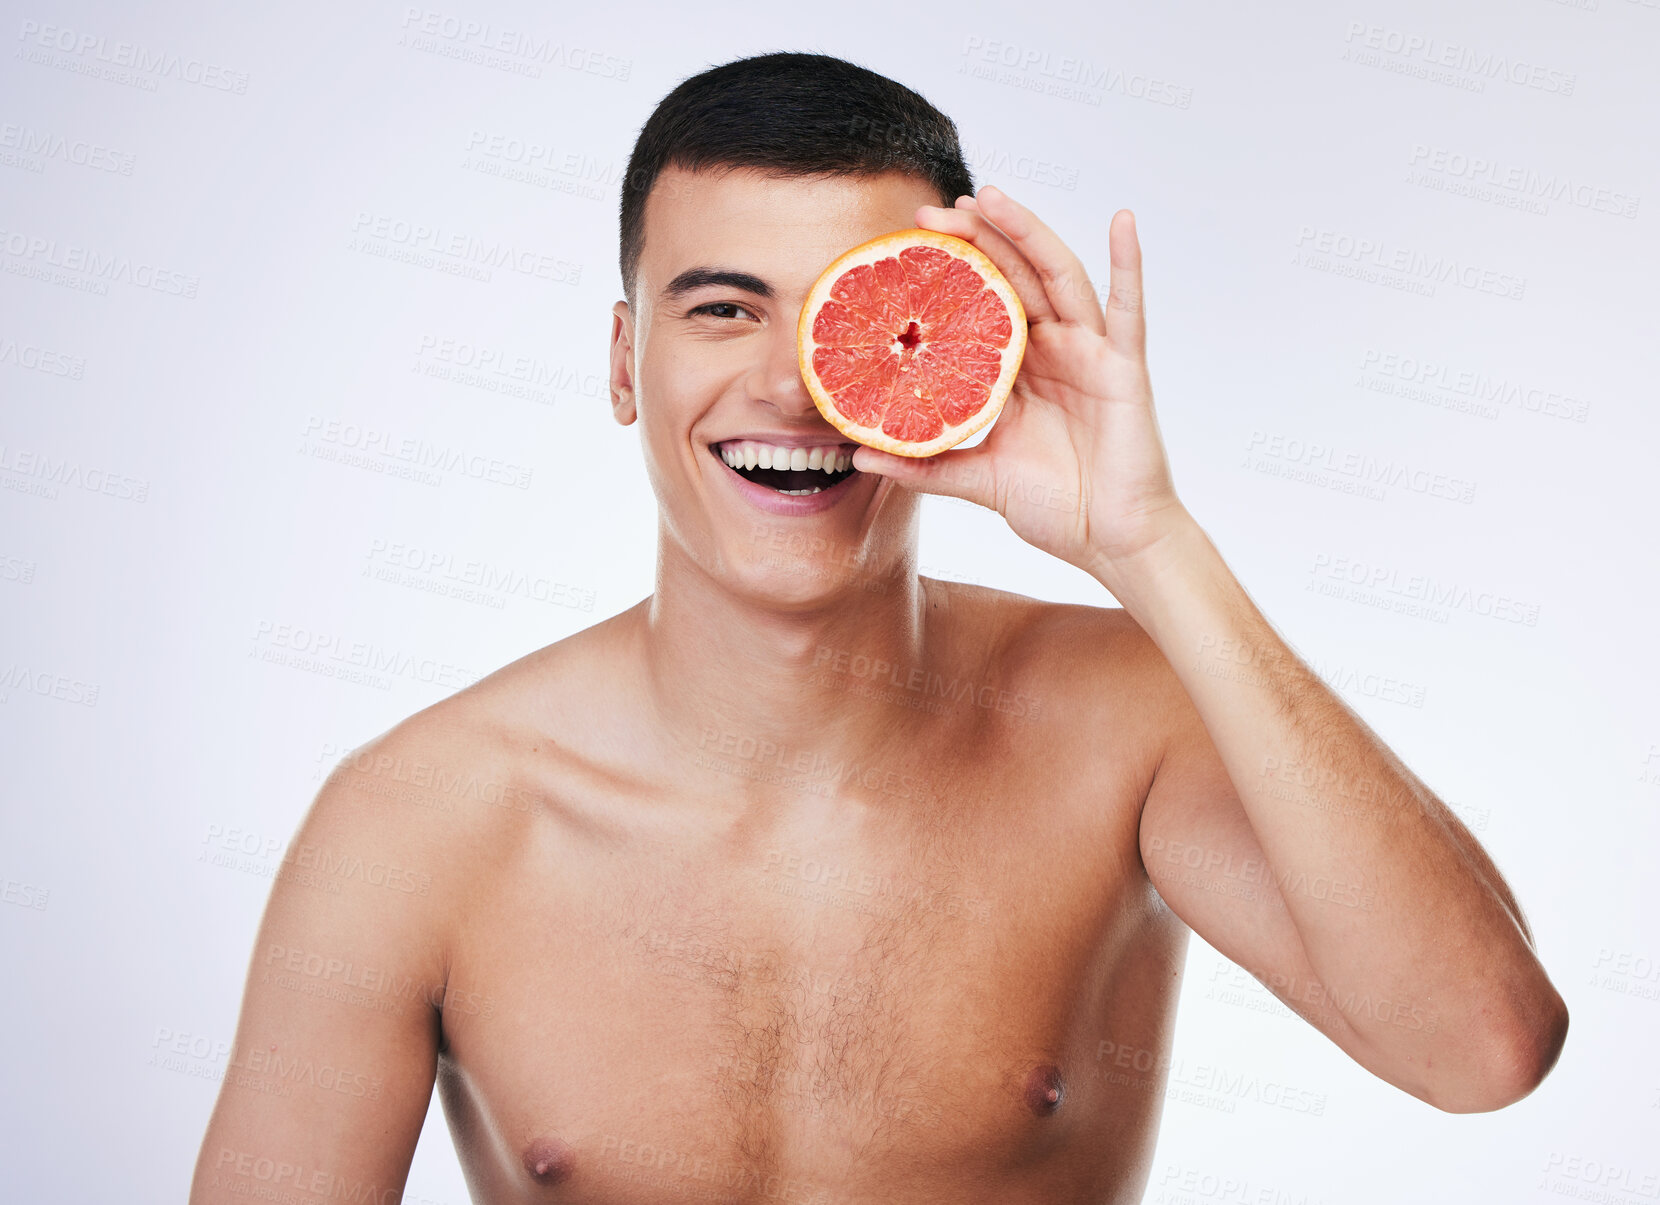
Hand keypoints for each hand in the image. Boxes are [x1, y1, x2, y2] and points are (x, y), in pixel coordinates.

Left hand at [849, 186, 1192, 581]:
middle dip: (977, 238)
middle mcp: (1055, 350)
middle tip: (932, 209)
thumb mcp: (976, 479)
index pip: (982, 303)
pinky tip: (1123, 220)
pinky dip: (1129, 262)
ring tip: (990, 197)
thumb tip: (858, 458)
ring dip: (1026, 233)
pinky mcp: (1124, 368)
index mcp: (1020, 370)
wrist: (1109, 543)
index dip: (952, 270)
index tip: (909, 241)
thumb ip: (922, 465)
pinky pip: (1129, 309)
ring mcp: (1092, 353)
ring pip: (1058, 276)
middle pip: (1015, 276)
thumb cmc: (1056, 508)